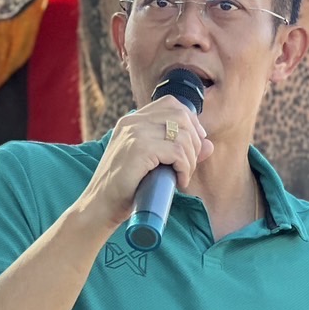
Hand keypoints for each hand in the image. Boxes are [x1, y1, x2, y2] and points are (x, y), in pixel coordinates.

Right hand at [77, 97, 211, 231]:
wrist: (99, 206)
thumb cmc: (125, 188)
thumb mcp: (152, 164)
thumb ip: (178, 150)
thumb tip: (209, 144)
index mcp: (132, 120)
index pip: (171, 103)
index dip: (190, 122)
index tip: (193, 145)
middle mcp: (133, 122)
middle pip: (181, 115)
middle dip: (194, 141)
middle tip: (188, 164)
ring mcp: (134, 133)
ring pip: (182, 135)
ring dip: (190, 159)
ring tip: (182, 176)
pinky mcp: (138, 149)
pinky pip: (177, 152)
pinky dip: (184, 168)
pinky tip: (178, 180)